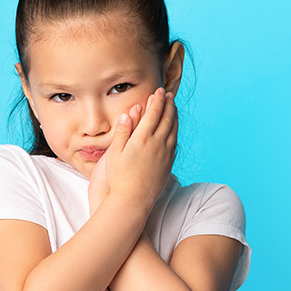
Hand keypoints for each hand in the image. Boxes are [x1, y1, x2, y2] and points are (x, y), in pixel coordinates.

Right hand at [103, 87, 176, 211]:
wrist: (133, 200)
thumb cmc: (119, 178)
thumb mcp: (115, 154)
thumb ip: (122, 132)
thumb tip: (126, 113)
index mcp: (142, 139)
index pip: (153, 113)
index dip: (156, 100)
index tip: (159, 91)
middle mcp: (157, 144)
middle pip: (166, 119)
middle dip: (168, 104)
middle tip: (169, 94)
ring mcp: (165, 154)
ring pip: (174, 130)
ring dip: (174, 116)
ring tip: (173, 108)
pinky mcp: (169, 164)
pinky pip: (175, 142)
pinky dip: (175, 131)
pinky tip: (174, 129)